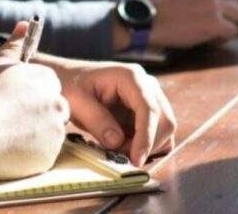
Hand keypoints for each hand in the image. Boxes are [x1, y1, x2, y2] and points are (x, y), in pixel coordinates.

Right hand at [0, 22, 68, 179]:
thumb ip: (14, 45)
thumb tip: (24, 24)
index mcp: (47, 80)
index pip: (48, 88)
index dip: (29, 98)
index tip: (11, 105)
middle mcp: (57, 103)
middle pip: (53, 110)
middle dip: (36, 116)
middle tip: (9, 122)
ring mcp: (56, 130)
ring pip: (50, 133)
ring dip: (34, 136)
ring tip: (6, 137)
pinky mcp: (50, 155)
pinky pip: (44, 155)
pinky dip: (30, 155)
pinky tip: (9, 151)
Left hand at [42, 59, 176, 165]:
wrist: (73, 80)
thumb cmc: (72, 86)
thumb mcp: (76, 101)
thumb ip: (96, 120)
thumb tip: (117, 142)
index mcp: (131, 77)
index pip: (149, 109)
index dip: (146, 137)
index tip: (136, 159)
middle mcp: (148, 86)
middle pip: (165, 121)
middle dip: (147, 145)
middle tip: (120, 156)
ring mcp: (152, 98)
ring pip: (165, 129)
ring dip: (148, 147)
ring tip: (119, 149)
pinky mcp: (150, 111)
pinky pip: (159, 133)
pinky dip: (148, 146)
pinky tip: (126, 146)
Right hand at [148, 0, 237, 47]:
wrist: (149, 23)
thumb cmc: (163, 7)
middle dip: (232, 8)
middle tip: (222, 19)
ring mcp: (213, 4)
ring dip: (231, 22)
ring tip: (217, 29)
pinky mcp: (214, 22)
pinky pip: (232, 30)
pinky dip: (225, 36)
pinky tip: (213, 38)